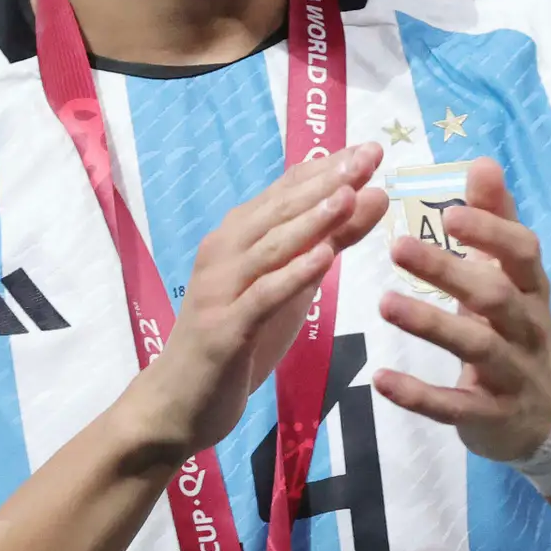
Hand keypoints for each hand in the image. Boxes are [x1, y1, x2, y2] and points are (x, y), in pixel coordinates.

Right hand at [116, 143, 385, 466]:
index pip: (286, 192)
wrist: (177, 403)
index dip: (327, 168)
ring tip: (349, 195)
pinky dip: (292, 275)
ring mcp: (220, 291)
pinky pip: (261, 297)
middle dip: (326, 182)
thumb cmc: (239, 337)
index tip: (371, 147)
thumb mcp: (293, 284)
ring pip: (269, 247)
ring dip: (310, 220)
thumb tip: (374, 194)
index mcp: (239, 238)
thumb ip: (331, 240)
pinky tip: (324, 258)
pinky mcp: (223, 330)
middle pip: (279, 211)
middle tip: (368, 157)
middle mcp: (224, 255)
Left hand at [372, 158, 550, 462]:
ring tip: (384, 304)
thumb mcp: (513, 277)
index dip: (491, 233)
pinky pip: (455, 405)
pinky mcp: (490, 414)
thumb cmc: (517, 329)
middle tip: (397, 246)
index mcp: (531, 288)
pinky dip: (419, 395)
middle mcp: (528, 327)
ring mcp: (512, 372)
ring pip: (476, 346)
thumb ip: (496, 222)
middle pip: (494, 296)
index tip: (450, 213)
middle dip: (448, 271)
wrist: (547, 415)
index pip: (523, 253)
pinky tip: (381, 380)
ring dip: (431, 324)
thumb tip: (482, 162)